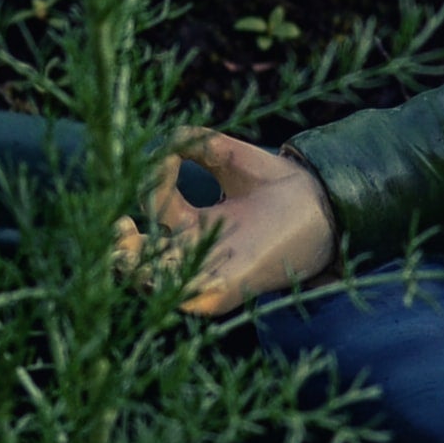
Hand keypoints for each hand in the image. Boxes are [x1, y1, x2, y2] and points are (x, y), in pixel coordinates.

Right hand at [113, 131, 338, 315]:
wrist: (327, 204)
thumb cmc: (285, 184)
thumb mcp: (231, 156)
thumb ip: (196, 143)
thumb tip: (165, 143)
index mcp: (198, 225)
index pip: (157, 208)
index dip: (154, 181)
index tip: (168, 157)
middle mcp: (200, 254)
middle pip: (143, 263)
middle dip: (119, 251)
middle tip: (116, 227)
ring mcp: (211, 275)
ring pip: (157, 287)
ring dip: (133, 269)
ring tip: (124, 241)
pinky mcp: (227, 290)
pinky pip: (188, 299)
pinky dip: (169, 282)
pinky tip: (161, 258)